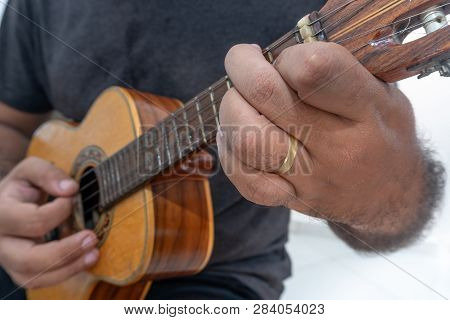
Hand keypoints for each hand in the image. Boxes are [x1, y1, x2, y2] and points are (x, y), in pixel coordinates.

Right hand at [0, 157, 98, 288]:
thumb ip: (47, 173)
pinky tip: (86, 259)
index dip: (59, 211)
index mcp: (0, 214)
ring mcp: (9, 260)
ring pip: (35, 276)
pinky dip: (66, 272)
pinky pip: (42, 281)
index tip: (73, 198)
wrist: (5, 204)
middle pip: (29, 258)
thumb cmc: (21, 186)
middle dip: (65, 250)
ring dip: (69, 267)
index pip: (32, 221)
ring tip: (94, 253)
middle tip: (92, 237)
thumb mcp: (30, 171)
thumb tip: (70, 189)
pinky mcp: (21, 270)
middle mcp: (0, 243)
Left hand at [218, 42, 423, 237]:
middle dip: (243, 68)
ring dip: (231, 108)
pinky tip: (236, 134)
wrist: (391, 195)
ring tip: (240, 101)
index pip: (311, 70)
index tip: (286, 59)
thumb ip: (340, 69)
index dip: (286, 56)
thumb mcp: (384, 92)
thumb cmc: (382, 134)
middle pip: (266, 95)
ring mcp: (309, 178)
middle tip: (245, 63)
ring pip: (247, 138)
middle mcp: (336, 147)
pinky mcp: (289, 198)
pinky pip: (242, 176)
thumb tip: (281, 53)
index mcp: (366, 110)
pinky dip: (229, 149)